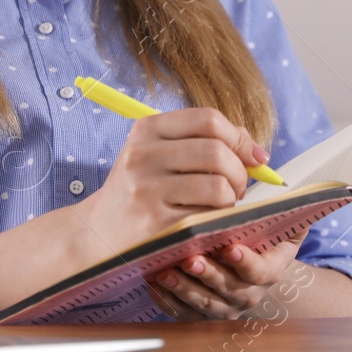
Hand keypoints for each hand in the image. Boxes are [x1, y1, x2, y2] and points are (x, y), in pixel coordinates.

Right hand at [75, 106, 268, 254]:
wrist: (97, 231)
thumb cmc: (139, 189)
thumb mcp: (158, 154)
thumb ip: (202, 142)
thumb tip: (253, 148)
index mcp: (147, 129)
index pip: (208, 119)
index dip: (239, 137)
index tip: (254, 157)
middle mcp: (143, 155)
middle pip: (216, 151)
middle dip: (240, 171)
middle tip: (239, 186)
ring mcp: (147, 190)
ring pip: (217, 185)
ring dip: (232, 197)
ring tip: (224, 204)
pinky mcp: (155, 223)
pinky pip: (207, 217)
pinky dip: (219, 219)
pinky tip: (210, 220)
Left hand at [148, 226, 310, 320]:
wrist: (255, 266)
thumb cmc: (266, 237)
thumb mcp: (287, 223)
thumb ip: (292, 211)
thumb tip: (299, 195)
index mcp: (269, 270)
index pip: (260, 271)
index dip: (247, 262)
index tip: (232, 248)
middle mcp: (247, 293)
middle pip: (227, 290)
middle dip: (208, 275)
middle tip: (190, 259)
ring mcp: (223, 305)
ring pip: (202, 302)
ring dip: (183, 288)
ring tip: (165, 270)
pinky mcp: (199, 311)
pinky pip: (181, 311)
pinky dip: (167, 299)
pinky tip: (154, 281)